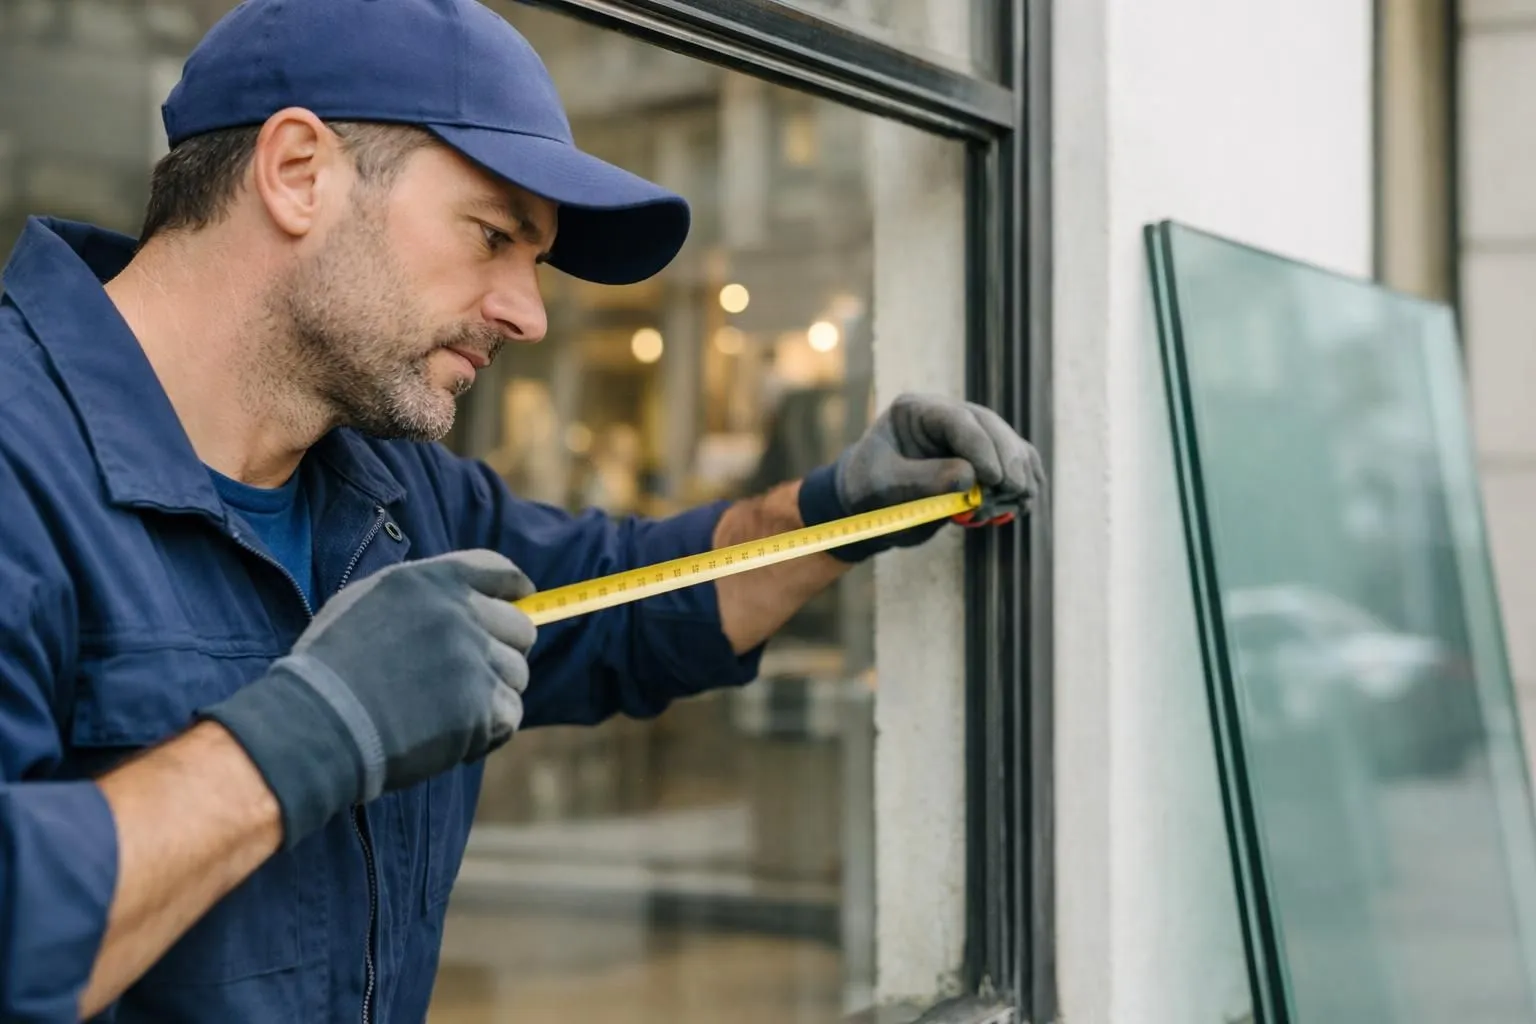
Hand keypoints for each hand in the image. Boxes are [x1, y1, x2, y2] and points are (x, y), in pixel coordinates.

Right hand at [199, 549, 535, 847]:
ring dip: (491, 695)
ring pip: (516, 676)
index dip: (514, 590)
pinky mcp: (481, 708)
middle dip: (503, 651)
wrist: (316, 723)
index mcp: (432, 582)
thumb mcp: (366, 602)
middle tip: (472, 676)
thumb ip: (423, 595)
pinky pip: (509, 715)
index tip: (522, 600)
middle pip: (521, 629)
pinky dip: (486, 731)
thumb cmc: (330, 667)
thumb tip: (469, 601)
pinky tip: (450, 736)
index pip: (499, 572)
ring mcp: (474, 661)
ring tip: (444, 710)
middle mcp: (460, 614)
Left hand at [798, 393, 1044, 560]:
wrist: (868, 505)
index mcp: (916, 410)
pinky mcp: (985, 460)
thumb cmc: (868, 491)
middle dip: (1007, 462)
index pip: (959, 420)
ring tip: (998, 508)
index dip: (981, 447)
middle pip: (992, 429)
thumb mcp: (886, 487)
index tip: (993, 479)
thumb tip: (970, 477)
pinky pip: (1018, 467)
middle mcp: (948, 416)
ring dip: (1017, 478)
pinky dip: (1023, 488)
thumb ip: (923, 480)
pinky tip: (1017, 508)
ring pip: (1012, 447)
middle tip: (1011, 493)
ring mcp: (970, 436)